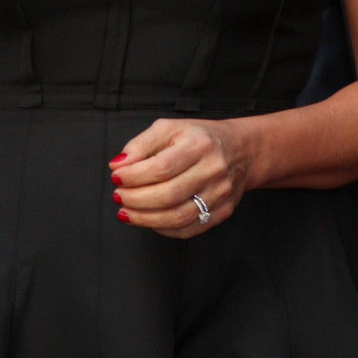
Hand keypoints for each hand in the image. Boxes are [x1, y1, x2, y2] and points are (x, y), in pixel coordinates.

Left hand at [111, 117, 252, 237]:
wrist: (241, 150)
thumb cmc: (201, 139)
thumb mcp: (170, 129)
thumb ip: (141, 145)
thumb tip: (118, 165)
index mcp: (199, 145)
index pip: (161, 167)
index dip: (134, 176)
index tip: (117, 177)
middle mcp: (213, 170)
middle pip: (169, 195)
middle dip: (136, 200)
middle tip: (119, 196)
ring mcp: (220, 194)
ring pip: (178, 217)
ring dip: (145, 219)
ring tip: (127, 212)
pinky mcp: (222, 212)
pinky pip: (189, 229)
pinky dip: (163, 229)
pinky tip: (149, 220)